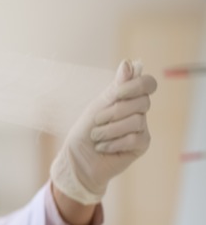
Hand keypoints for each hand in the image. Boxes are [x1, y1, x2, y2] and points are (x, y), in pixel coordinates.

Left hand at [51, 59, 156, 204]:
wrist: (78, 161)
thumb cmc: (84, 133)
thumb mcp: (96, 107)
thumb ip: (115, 88)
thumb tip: (128, 63)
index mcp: (127, 98)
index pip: (146, 84)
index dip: (135, 86)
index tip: (116, 94)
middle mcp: (138, 111)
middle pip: (142, 101)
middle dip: (114, 112)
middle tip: (96, 122)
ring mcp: (141, 128)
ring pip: (136, 121)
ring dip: (109, 130)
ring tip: (96, 137)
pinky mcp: (142, 145)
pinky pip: (134, 138)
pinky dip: (113, 143)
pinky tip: (103, 147)